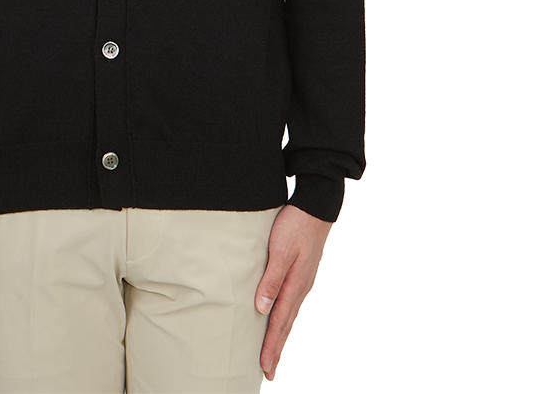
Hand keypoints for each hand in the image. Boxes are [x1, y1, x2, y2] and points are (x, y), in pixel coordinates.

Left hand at [254, 204, 331, 379]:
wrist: (316, 207)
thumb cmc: (295, 225)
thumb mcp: (280, 249)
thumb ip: (271, 279)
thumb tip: (262, 308)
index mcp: (295, 285)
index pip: (280, 322)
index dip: (271, 345)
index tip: (264, 367)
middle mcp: (301, 287)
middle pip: (286, 324)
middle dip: (276, 348)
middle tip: (268, 371)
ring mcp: (302, 280)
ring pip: (289, 314)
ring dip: (280, 334)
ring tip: (272, 352)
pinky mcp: (301, 272)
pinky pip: (291, 301)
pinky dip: (284, 317)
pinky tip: (279, 318)